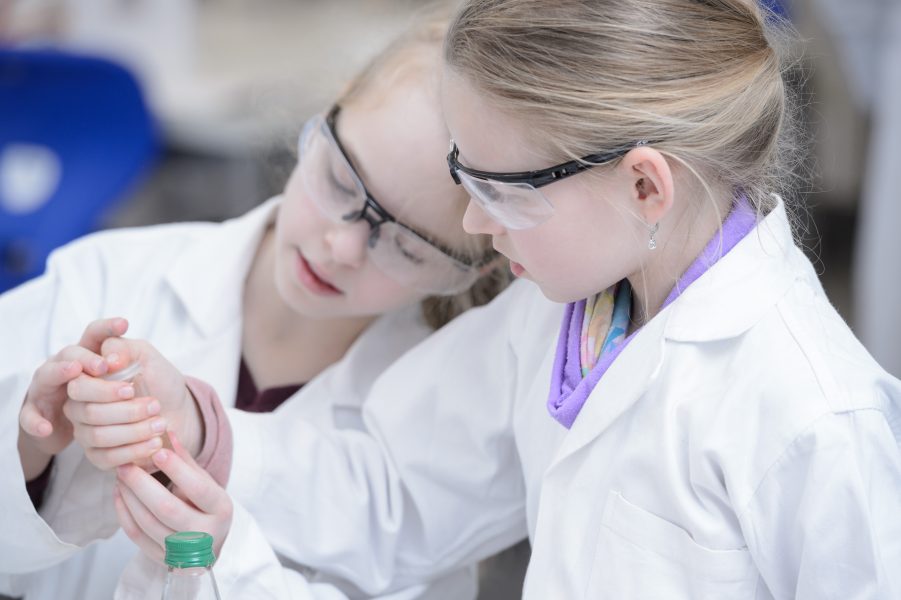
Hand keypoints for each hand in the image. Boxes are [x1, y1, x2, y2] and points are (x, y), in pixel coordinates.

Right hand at [18, 317, 127, 479]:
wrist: (83, 430)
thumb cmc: (107, 396)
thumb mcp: (122, 376)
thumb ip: (123, 360)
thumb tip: (117, 360)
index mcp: (87, 355)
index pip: (95, 335)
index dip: (107, 328)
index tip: (124, 324)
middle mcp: (63, 366)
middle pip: (71, 353)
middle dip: (87, 356)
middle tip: (105, 366)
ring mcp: (46, 388)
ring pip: (48, 375)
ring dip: (60, 372)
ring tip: (74, 371)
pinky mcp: (35, 413)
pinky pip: (29, 416)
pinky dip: (36, 421)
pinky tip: (47, 428)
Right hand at [63, 337, 203, 470]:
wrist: (178, 409)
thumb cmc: (159, 380)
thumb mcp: (146, 356)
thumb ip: (125, 349)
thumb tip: (110, 359)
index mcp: (86, 379)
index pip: (78, 385)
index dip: (103, 389)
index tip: (131, 388)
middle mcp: (80, 406)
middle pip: (88, 413)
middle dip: (127, 411)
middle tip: (155, 405)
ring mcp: (86, 432)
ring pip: (97, 436)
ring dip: (134, 431)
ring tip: (160, 423)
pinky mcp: (98, 455)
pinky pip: (105, 458)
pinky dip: (134, 451)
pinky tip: (155, 443)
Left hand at [114, 431, 231, 563]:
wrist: (208, 544)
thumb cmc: (206, 507)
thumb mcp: (205, 483)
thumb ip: (186, 461)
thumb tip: (168, 431)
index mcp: (220, 510)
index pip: (198, 488)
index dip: (177, 469)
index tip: (158, 450)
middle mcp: (204, 534)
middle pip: (167, 508)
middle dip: (142, 485)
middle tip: (125, 465)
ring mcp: (182, 551)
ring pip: (148, 523)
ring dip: (129, 497)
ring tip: (120, 477)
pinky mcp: (162, 559)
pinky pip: (137, 536)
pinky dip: (124, 514)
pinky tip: (120, 495)